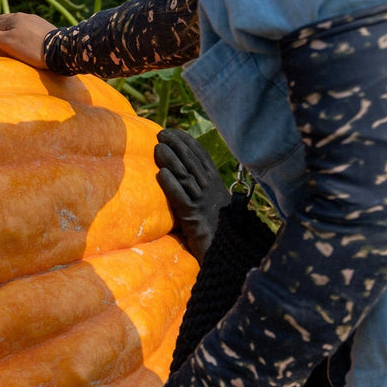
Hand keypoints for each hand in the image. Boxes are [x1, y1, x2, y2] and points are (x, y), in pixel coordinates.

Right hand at [0, 13, 55, 68]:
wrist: (61, 50)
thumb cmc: (31, 47)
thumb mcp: (7, 43)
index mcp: (14, 18)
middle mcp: (25, 16)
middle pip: (4, 23)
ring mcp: (36, 22)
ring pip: (17, 26)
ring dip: (7, 33)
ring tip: (3, 42)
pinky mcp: (46, 30)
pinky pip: (28, 31)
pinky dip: (19, 36)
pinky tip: (21, 43)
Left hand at [155, 128, 229, 263]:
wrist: (228, 254)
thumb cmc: (219, 232)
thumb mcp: (212, 207)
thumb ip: (202, 192)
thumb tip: (186, 179)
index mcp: (216, 185)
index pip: (202, 158)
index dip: (188, 143)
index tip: (174, 131)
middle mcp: (211, 190)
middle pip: (193, 163)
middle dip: (178, 146)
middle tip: (161, 133)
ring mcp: (203, 203)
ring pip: (187, 177)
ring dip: (172, 160)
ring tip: (158, 147)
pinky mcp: (195, 218)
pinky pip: (182, 199)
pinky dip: (172, 185)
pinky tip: (161, 174)